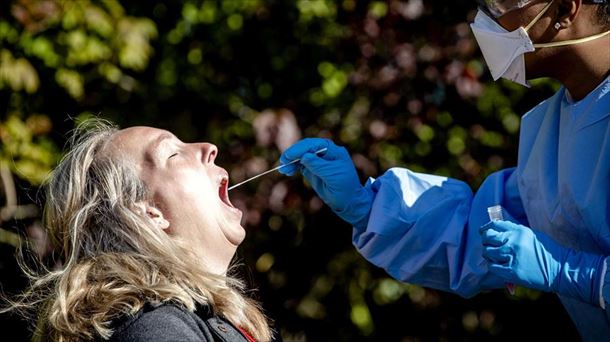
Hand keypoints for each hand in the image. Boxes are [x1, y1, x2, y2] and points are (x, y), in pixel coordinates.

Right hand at [279, 138, 371, 227]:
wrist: (348, 200)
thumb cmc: (345, 187)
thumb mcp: (333, 175)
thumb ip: (319, 166)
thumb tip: (305, 156)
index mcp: (333, 151)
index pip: (314, 145)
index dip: (300, 149)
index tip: (289, 156)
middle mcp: (325, 153)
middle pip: (305, 148)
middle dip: (293, 154)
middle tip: (283, 162)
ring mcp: (318, 160)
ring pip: (300, 156)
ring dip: (291, 161)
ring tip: (283, 170)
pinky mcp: (312, 169)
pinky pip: (300, 164)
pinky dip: (293, 166)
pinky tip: (287, 171)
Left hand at [480, 220, 604, 304]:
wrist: (561, 269)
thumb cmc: (547, 252)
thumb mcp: (531, 235)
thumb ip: (514, 232)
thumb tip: (497, 230)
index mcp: (519, 231)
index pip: (494, 225)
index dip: (486, 228)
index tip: (484, 231)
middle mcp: (514, 242)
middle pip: (488, 237)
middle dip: (486, 241)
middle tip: (489, 245)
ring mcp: (512, 257)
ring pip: (488, 252)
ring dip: (489, 254)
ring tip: (495, 256)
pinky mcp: (512, 271)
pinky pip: (492, 266)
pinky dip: (493, 265)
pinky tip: (499, 265)